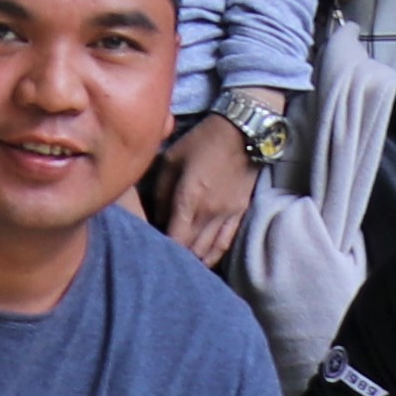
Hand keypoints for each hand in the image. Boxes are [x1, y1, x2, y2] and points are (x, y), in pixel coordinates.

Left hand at [156, 113, 263, 263]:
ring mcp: (226, 215)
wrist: (244, 132)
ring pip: (207, 250)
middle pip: (190, 248)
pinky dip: (212, 255)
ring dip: (193, 259)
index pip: (174, 238)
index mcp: (189, 197)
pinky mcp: (239, 213)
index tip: (152, 249)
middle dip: (175, 256)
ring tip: (181, 264)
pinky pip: (225, 243)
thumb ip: (160, 190)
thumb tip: (156, 216)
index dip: (162, 249)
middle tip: (162, 257)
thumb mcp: (171, 158)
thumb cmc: (203, 141)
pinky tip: (203, 261)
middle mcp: (208, 212)